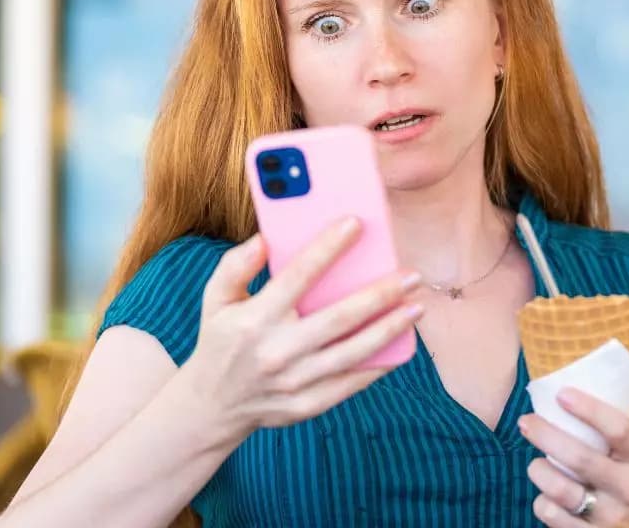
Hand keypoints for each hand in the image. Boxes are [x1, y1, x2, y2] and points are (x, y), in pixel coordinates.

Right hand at [181, 216, 423, 443]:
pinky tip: (402, 344)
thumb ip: (236, 265)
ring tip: (416, 306)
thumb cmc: (220, 340)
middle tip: (411, 275)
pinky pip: (352, 383)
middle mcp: (277, 350)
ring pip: (354, 352)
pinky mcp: (308, 404)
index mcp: (255, 318)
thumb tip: (266, 237)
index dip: (328, 247)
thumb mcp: (215, 298)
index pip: (298, 275)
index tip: (356, 224)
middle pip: (339, 317)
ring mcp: (295, 381)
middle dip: (380, 293)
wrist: (212, 406)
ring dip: (390, 328)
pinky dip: (380, 364)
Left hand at [519, 388, 628, 526]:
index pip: (618, 429)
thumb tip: (586, 382)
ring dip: (539, 471)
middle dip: (545, 435)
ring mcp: (612, 518)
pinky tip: (547, 496)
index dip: (589, 409)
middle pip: (580, 458)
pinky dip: (542, 503)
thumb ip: (619, 426)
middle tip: (526, 422)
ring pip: (560, 489)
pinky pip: (552, 516)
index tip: (562, 394)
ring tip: (536, 464)